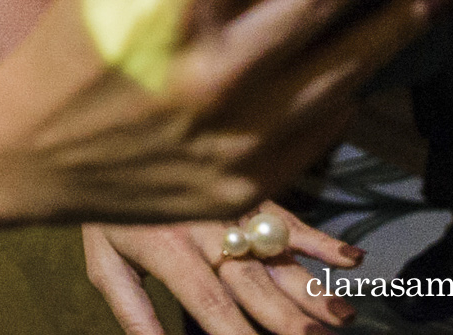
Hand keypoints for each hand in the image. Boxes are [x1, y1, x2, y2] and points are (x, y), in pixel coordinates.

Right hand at [0, 0, 445, 226]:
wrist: (32, 159)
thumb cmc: (67, 49)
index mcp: (168, 4)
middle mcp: (213, 69)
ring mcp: (241, 134)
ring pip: (347, 65)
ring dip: (397, 21)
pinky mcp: (253, 180)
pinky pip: (325, 122)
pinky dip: (350, 83)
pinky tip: (367, 59)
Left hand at [85, 202, 364, 334]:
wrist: (102, 137)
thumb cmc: (107, 212)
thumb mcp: (106, 263)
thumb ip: (134, 315)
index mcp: (165, 247)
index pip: (207, 299)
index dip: (236, 332)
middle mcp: (201, 225)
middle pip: (251, 279)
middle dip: (287, 315)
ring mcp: (226, 204)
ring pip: (275, 250)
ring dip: (310, 284)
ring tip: (341, 313)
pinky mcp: (244, 189)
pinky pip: (285, 214)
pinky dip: (319, 237)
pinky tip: (350, 259)